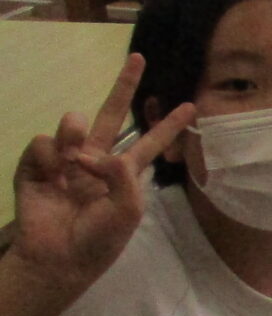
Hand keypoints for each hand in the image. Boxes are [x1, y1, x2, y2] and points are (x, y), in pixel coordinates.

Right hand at [9, 55, 194, 301]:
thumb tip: (103, 152)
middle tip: (139, 58)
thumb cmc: (99, 239)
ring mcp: (65, 161)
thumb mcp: (127, 211)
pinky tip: (51, 174)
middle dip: (124, 86)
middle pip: (111, 115)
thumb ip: (125, 177)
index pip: (149, 141)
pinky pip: (42, 143)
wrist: (58, 257)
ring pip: (74, 123)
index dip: (168, 125)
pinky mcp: (36, 166)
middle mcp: (96, 161)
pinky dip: (48, 156)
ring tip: (74, 160)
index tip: (190, 106)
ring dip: (74, 132)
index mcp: (124, 172)